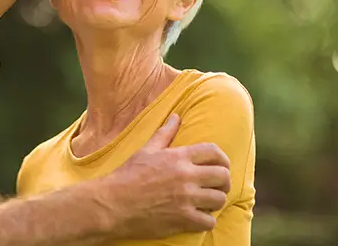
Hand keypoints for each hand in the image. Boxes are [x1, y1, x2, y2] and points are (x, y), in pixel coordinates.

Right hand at [94, 114, 230, 239]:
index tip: (221, 165)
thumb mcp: (147, 150)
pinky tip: (198, 217)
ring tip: (206, 202)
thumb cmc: (128, 174)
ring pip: (219, 199)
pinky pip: (209, 221)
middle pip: (222, 176)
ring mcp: (186, 198)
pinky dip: (206, 220)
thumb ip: (165, 133)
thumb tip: (176, 116)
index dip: (222, 158)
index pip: (213, 151)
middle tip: (217, 186)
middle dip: (223, 181)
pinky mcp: (183, 219)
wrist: (114, 202)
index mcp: (178, 157)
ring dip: (215, 201)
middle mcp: (185, 176)